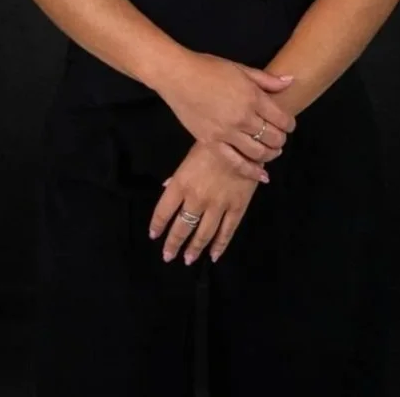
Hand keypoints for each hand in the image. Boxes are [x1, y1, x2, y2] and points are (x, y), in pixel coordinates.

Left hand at [149, 140, 259, 264]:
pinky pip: (227, 232)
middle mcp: (197, 198)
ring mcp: (218, 206)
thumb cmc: (214, 143)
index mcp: (182, 183)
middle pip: (182, 227)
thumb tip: (165, 187)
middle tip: (168, 256)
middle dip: (173, 243)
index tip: (154, 235)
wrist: (245, 141)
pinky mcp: (237, 208)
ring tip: (188, 259)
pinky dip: (220, 246)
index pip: (164, 211)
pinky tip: (214, 255)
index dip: (158, 225)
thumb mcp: (190, 155)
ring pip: (203, 234)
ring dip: (194, 248)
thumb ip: (178, 175)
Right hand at [156, 51, 297, 165]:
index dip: (289, 124)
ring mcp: (226, 132)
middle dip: (281, 140)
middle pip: (272, 137)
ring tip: (272, 152)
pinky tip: (261, 175)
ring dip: (270, 155)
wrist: (178, 76)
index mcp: (252, 97)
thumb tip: (290, 81)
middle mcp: (242, 117)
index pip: (281, 119)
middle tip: (280, 138)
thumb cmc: (209, 68)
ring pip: (258, 152)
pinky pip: (235, 162)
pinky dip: (251, 171)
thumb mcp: (241, 68)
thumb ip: (267, 79)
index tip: (288, 125)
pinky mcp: (211, 143)